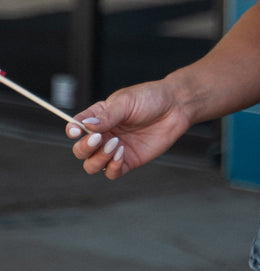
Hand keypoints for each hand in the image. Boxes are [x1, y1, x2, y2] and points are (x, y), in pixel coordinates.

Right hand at [66, 78, 191, 179]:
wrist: (176, 106)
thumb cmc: (151, 98)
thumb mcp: (127, 102)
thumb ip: (107, 116)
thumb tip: (85, 126)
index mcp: (99, 116)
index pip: (77, 126)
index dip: (72, 130)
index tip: (75, 131)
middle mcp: (104, 134)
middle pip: (81, 151)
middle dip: (84, 148)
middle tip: (98, 139)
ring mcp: (114, 149)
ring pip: (92, 165)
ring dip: (98, 159)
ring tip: (115, 144)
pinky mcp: (128, 161)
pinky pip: (111, 173)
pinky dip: (112, 167)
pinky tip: (121, 153)